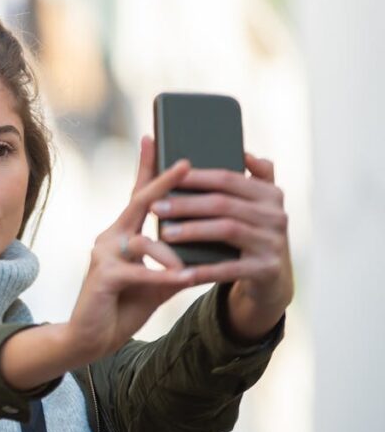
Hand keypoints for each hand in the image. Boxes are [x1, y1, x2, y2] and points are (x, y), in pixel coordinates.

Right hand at [66, 136, 198, 359]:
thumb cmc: (123, 306)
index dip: (147, 167)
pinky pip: (140, 271)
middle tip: (186, 163)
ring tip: (188, 272)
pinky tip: (182, 280)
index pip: (138, 195)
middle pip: (138, 202)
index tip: (155, 138)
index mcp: (123, 234)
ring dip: (171, 256)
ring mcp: (104, 256)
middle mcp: (110, 237)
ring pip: (144, 242)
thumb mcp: (158, 280)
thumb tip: (209, 251)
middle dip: (163, 181)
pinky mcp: (103, 277)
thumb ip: (177, 263)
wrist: (91, 339)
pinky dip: (163, 276)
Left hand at [150, 148, 293, 341]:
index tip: (164, 175)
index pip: (228, 178)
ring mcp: (274, 243)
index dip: (196, 177)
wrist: (271, 279)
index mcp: (270, 194)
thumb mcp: (255, 206)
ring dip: (191, 231)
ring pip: (226, 230)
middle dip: (186, 204)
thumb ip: (251, 179)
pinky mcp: (267, 269)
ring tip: (163, 234)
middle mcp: (276, 215)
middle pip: (223, 203)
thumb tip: (244, 153)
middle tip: (155, 207)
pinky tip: (180, 271)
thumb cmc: (251, 235)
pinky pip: (229, 268)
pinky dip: (203, 269)